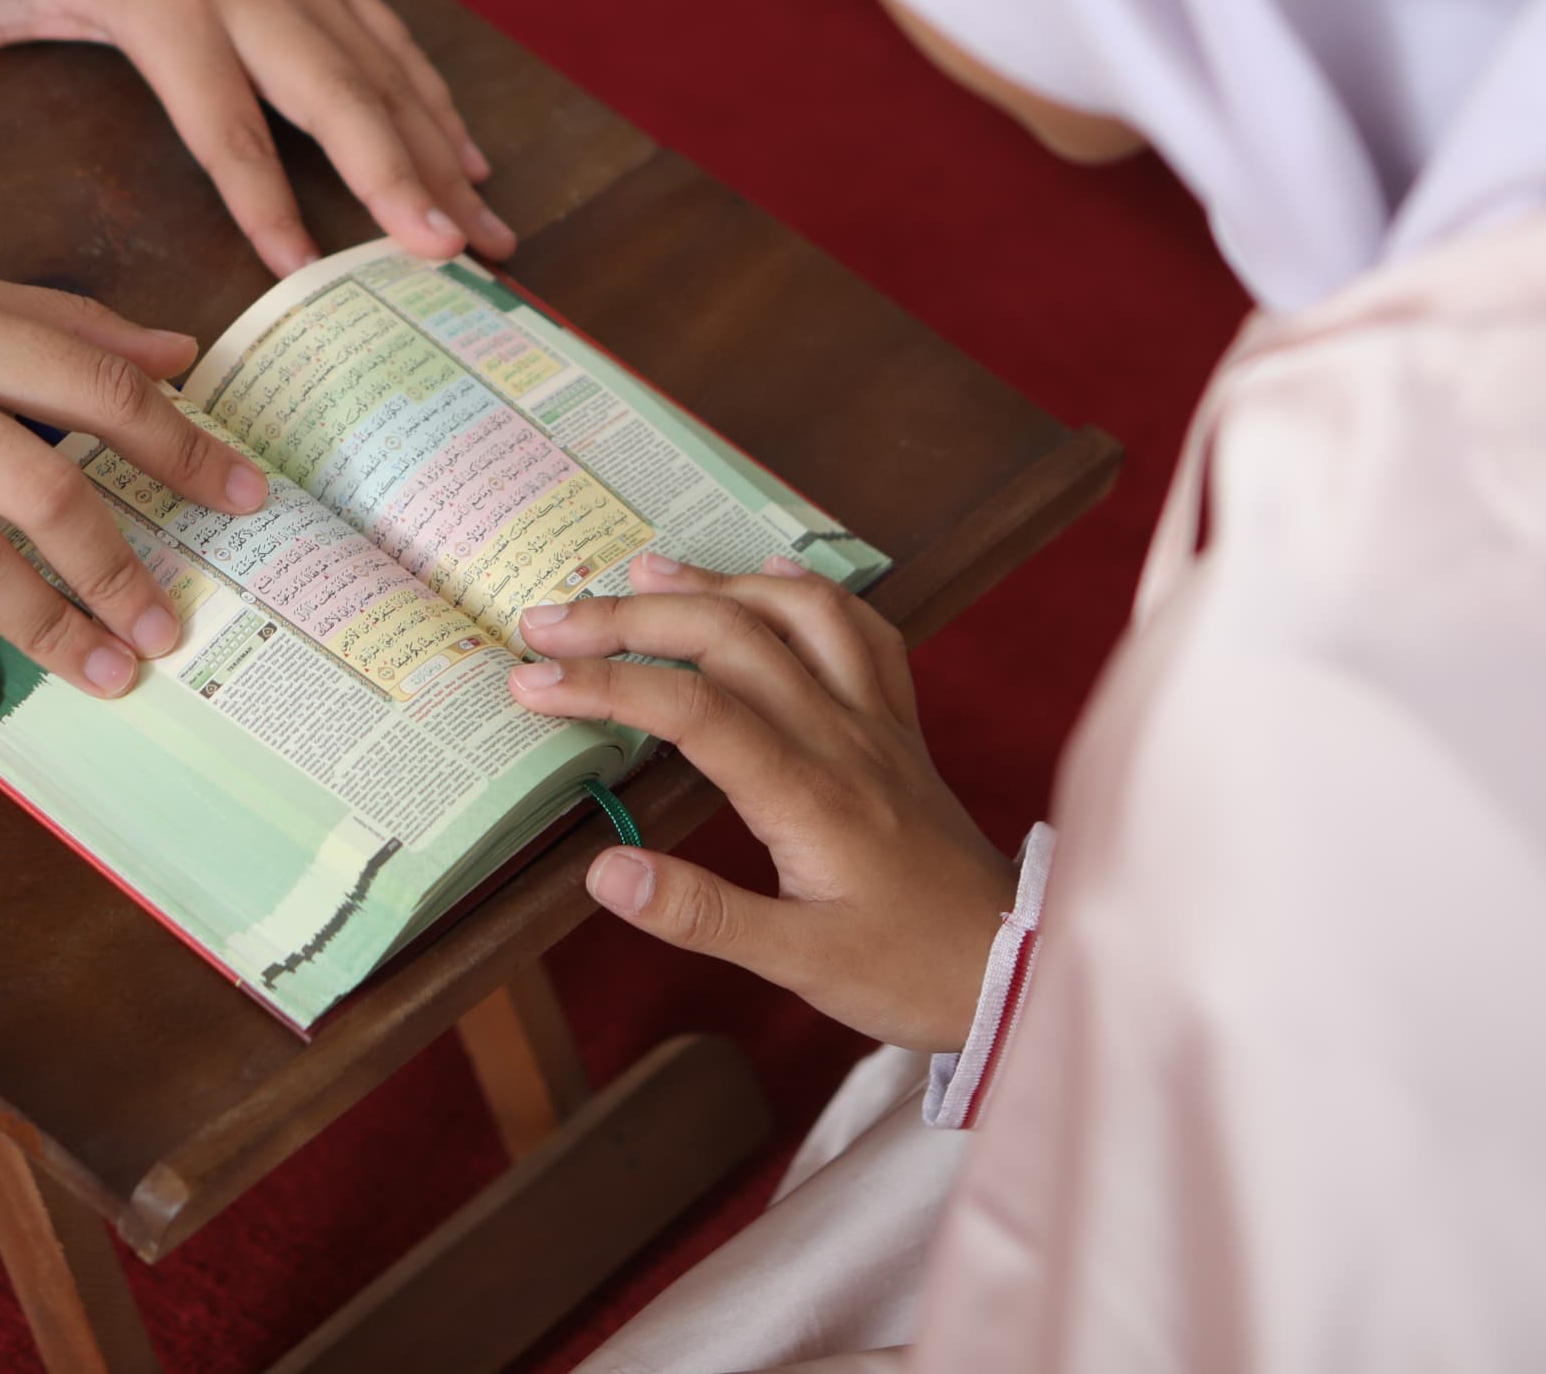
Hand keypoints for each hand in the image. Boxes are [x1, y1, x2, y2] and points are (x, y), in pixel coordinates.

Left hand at [0, 0, 513, 277]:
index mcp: (158, 1)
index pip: (217, 118)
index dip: (258, 196)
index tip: (300, 266)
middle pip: (329, 94)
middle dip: (392, 174)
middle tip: (441, 248)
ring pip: (382, 73)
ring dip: (438, 155)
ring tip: (483, 234)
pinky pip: (396, 47)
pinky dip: (439, 108)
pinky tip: (476, 170)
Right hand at [506, 554, 1017, 1052]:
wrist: (1015, 967)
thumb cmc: (908, 970)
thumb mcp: (798, 964)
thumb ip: (700, 914)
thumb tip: (604, 872)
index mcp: (809, 793)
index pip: (691, 709)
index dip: (605, 684)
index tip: (530, 684)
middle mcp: (843, 736)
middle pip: (729, 638)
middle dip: (630, 617)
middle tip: (549, 619)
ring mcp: (877, 722)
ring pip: (797, 614)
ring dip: (715, 583)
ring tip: (642, 575)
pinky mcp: (901, 727)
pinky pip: (862, 632)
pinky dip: (808, 592)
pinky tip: (769, 577)